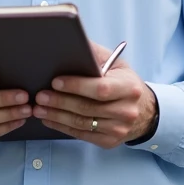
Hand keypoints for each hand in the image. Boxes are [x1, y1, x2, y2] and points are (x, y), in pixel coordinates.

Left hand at [33, 42, 156, 148]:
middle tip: (40, 96)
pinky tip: (50, 120)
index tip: (55, 81)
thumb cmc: (124, 82)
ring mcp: (119, 128)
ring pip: (82, 123)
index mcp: (129, 87)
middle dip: (60, 101)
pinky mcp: (110, 141)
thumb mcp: (116, 64)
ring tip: (39, 108)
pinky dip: (63, 127)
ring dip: (57, 116)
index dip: (76, 86)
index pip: (100, 88)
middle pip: (88, 108)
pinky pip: (82, 135)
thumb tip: (70, 43)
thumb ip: (95, 55)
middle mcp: (127, 110)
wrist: (145, 111)